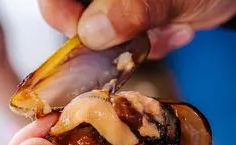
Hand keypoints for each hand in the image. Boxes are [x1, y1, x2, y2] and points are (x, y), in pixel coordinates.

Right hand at [38, 0, 235, 57]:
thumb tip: (91, 33)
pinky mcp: (128, 22)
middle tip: (140, 39)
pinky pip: (122, 47)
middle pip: (71, 16)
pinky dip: (148, 47)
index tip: (86, 38)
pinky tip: (175, 31)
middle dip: (108, 38)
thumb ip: (132, 8)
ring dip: (134, 45)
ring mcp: (114, 7)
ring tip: (169, 30)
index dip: (60, 14)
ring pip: (98, 38)